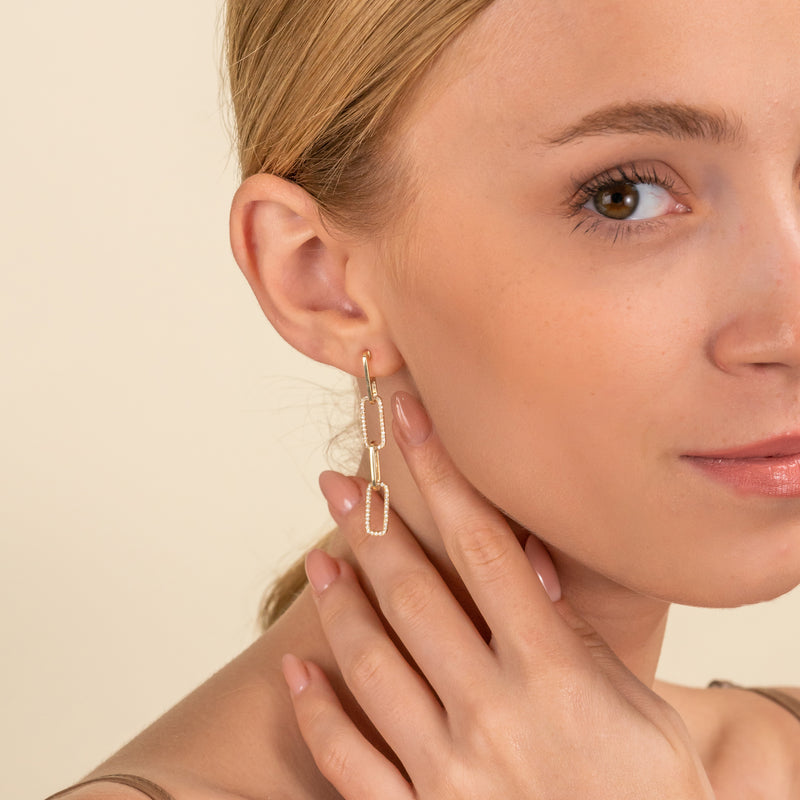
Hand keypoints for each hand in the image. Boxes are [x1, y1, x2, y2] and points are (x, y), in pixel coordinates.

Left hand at [281, 391, 714, 799]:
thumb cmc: (648, 798)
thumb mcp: (638, 709)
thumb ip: (575, 634)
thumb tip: (524, 557)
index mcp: (553, 673)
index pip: (482, 548)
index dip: (441, 476)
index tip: (409, 422)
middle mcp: (492, 714)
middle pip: (414, 595)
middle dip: (370, 527)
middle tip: (338, 482)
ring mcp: (448, 773)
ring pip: (373, 666)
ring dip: (338, 604)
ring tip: (319, 559)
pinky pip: (350, 763)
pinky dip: (317, 716)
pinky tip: (294, 674)